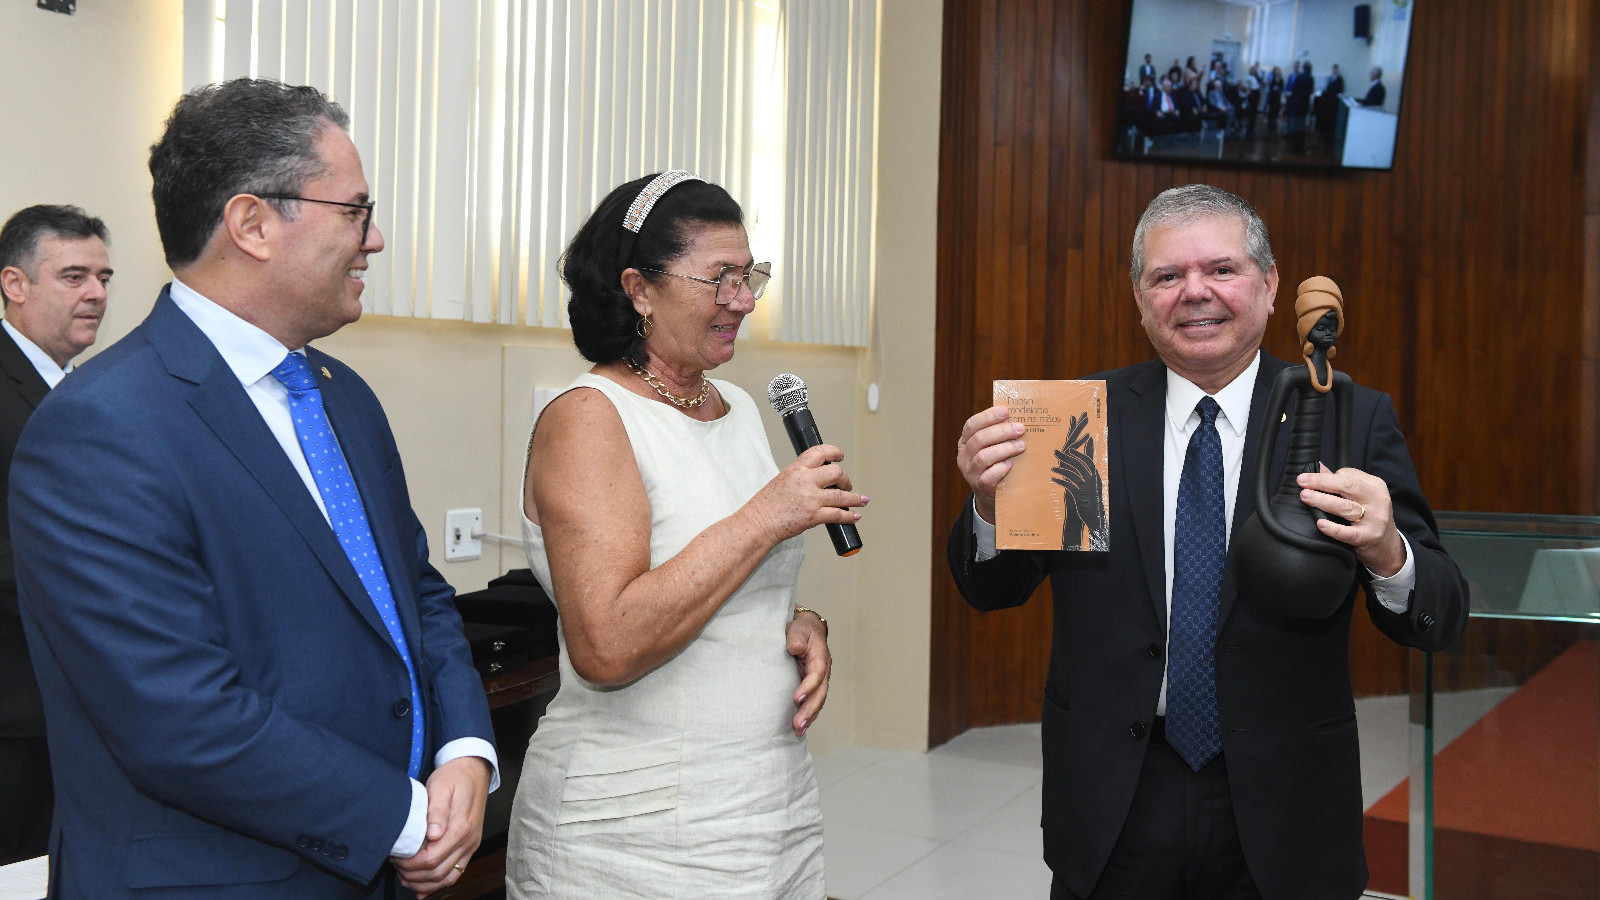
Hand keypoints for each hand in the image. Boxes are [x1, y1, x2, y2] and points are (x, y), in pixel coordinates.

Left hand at [391, 756, 490, 897]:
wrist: (474, 770)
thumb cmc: (454, 776)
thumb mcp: (441, 786)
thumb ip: (437, 810)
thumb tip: (433, 835)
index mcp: (460, 828)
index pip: (431, 858)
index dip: (409, 864)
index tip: (395, 857)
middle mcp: (469, 841)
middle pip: (437, 872)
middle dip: (413, 875)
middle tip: (395, 866)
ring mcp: (471, 845)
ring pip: (447, 878)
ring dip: (424, 883)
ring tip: (405, 878)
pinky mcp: (470, 846)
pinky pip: (456, 873)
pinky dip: (438, 884)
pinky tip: (423, 887)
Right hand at [746, 444, 867, 545]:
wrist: (758, 523)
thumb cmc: (765, 506)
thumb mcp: (781, 481)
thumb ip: (800, 478)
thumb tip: (816, 482)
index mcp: (796, 469)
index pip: (820, 452)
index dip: (834, 452)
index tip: (839, 456)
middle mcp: (806, 481)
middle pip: (836, 473)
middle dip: (845, 479)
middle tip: (847, 484)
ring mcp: (811, 499)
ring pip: (842, 495)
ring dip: (855, 498)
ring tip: (862, 499)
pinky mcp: (814, 516)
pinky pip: (838, 515)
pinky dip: (849, 516)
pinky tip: (855, 516)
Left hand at [786, 611, 830, 736]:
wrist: (805, 631)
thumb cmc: (801, 630)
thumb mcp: (798, 628)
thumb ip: (796, 637)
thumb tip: (796, 648)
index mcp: (820, 656)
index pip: (817, 673)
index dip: (809, 686)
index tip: (797, 698)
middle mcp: (822, 671)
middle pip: (820, 693)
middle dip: (810, 709)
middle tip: (798, 724)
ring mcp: (818, 681)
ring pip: (818, 701)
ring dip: (809, 717)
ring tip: (798, 730)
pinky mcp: (811, 687)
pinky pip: (812, 702)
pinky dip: (807, 716)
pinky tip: (799, 728)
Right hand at [957, 406, 1027, 523]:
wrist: (991, 493)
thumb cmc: (995, 463)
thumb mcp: (992, 446)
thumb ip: (998, 433)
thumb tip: (1019, 415)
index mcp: (965, 442)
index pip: (971, 425)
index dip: (988, 417)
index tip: (1006, 411)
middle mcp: (964, 456)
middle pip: (979, 439)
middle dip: (1001, 432)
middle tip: (1020, 429)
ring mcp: (970, 472)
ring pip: (983, 457)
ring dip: (1004, 449)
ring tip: (1021, 446)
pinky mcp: (980, 487)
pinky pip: (989, 476)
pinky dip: (1001, 468)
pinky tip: (1011, 464)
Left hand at [1049, 414, 1106, 548]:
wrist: (1093, 520)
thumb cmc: (1088, 502)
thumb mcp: (1085, 486)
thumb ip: (1081, 472)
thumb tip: (1073, 462)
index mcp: (1094, 475)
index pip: (1087, 457)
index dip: (1080, 447)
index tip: (1073, 437)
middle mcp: (1092, 479)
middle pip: (1080, 462)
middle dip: (1069, 454)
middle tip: (1056, 449)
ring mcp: (1087, 487)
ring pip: (1074, 472)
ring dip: (1063, 467)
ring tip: (1052, 464)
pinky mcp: (1081, 496)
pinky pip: (1070, 484)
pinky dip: (1061, 479)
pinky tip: (1053, 477)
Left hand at [1297, 463, 1407, 576]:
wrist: (1388, 546)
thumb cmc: (1370, 517)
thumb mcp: (1362, 496)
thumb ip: (1341, 482)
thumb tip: (1316, 467)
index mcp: (1375, 486)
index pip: (1349, 475)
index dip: (1327, 476)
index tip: (1310, 479)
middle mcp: (1377, 500)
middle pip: (1347, 486)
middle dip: (1321, 482)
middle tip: (1301, 481)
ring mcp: (1374, 519)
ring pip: (1346, 507)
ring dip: (1322, 500)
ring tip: (1305, 497)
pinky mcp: (1368, 537)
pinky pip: (1348, 533)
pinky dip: (1333, 528)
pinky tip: (1320, 523)